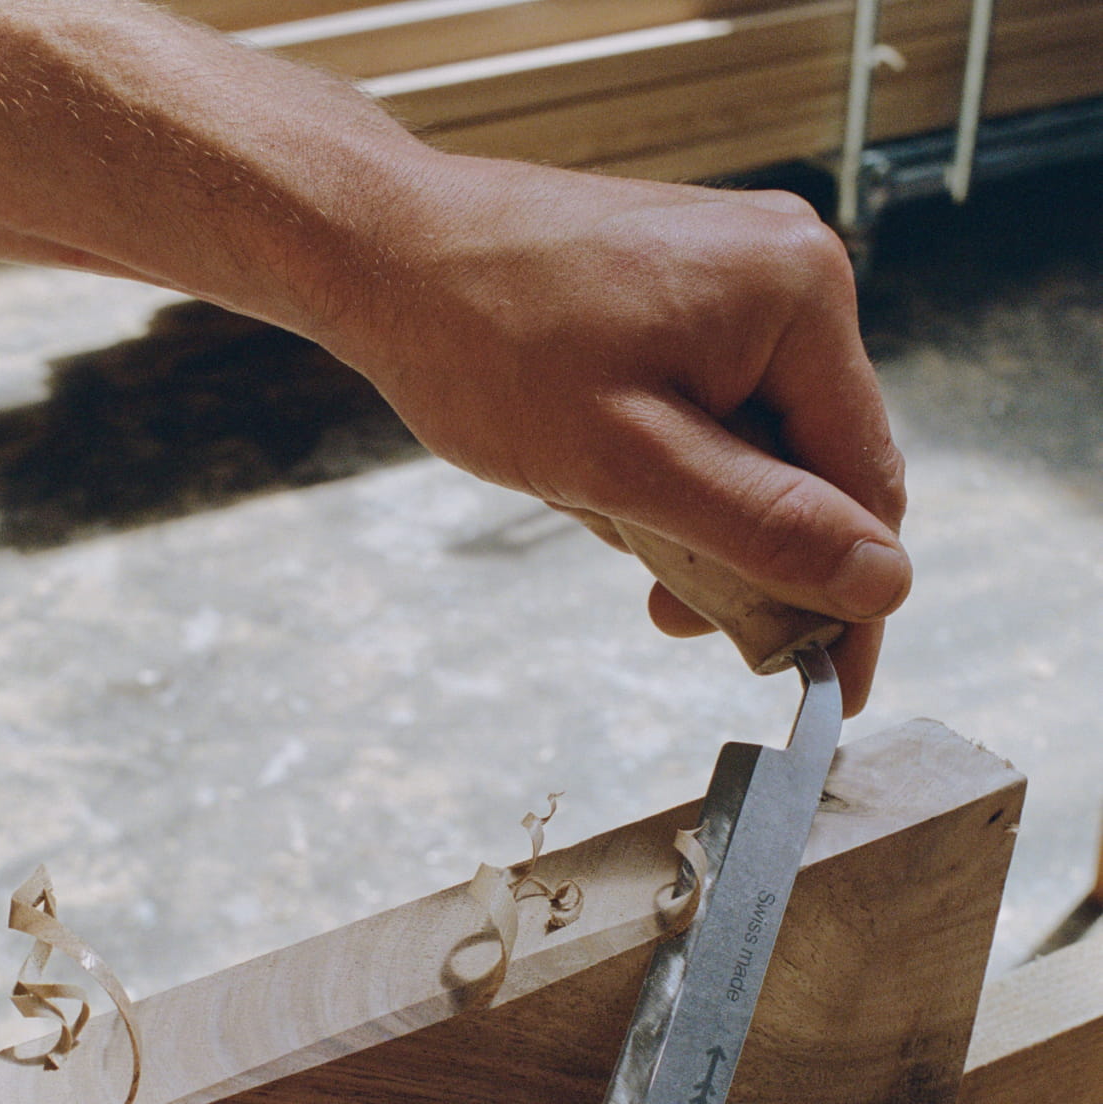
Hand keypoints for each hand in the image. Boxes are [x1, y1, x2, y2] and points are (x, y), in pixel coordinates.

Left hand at [349, 156, 908, 713]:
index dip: (851, 595)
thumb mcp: (630, 465)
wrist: (385, 251)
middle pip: (818, 468)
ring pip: (761, 452)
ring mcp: (738, 280)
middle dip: (754, 555)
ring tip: (607, 521)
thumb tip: (885, 583)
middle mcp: (788, 275)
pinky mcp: (690, 297)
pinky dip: (671, 474)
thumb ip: (765, 527)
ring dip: (699, 519)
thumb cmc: (485, 341)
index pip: (867, 480)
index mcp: (799, 298)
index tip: (830, 686)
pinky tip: (603, 485)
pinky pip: (716, 417)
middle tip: (676, 617)